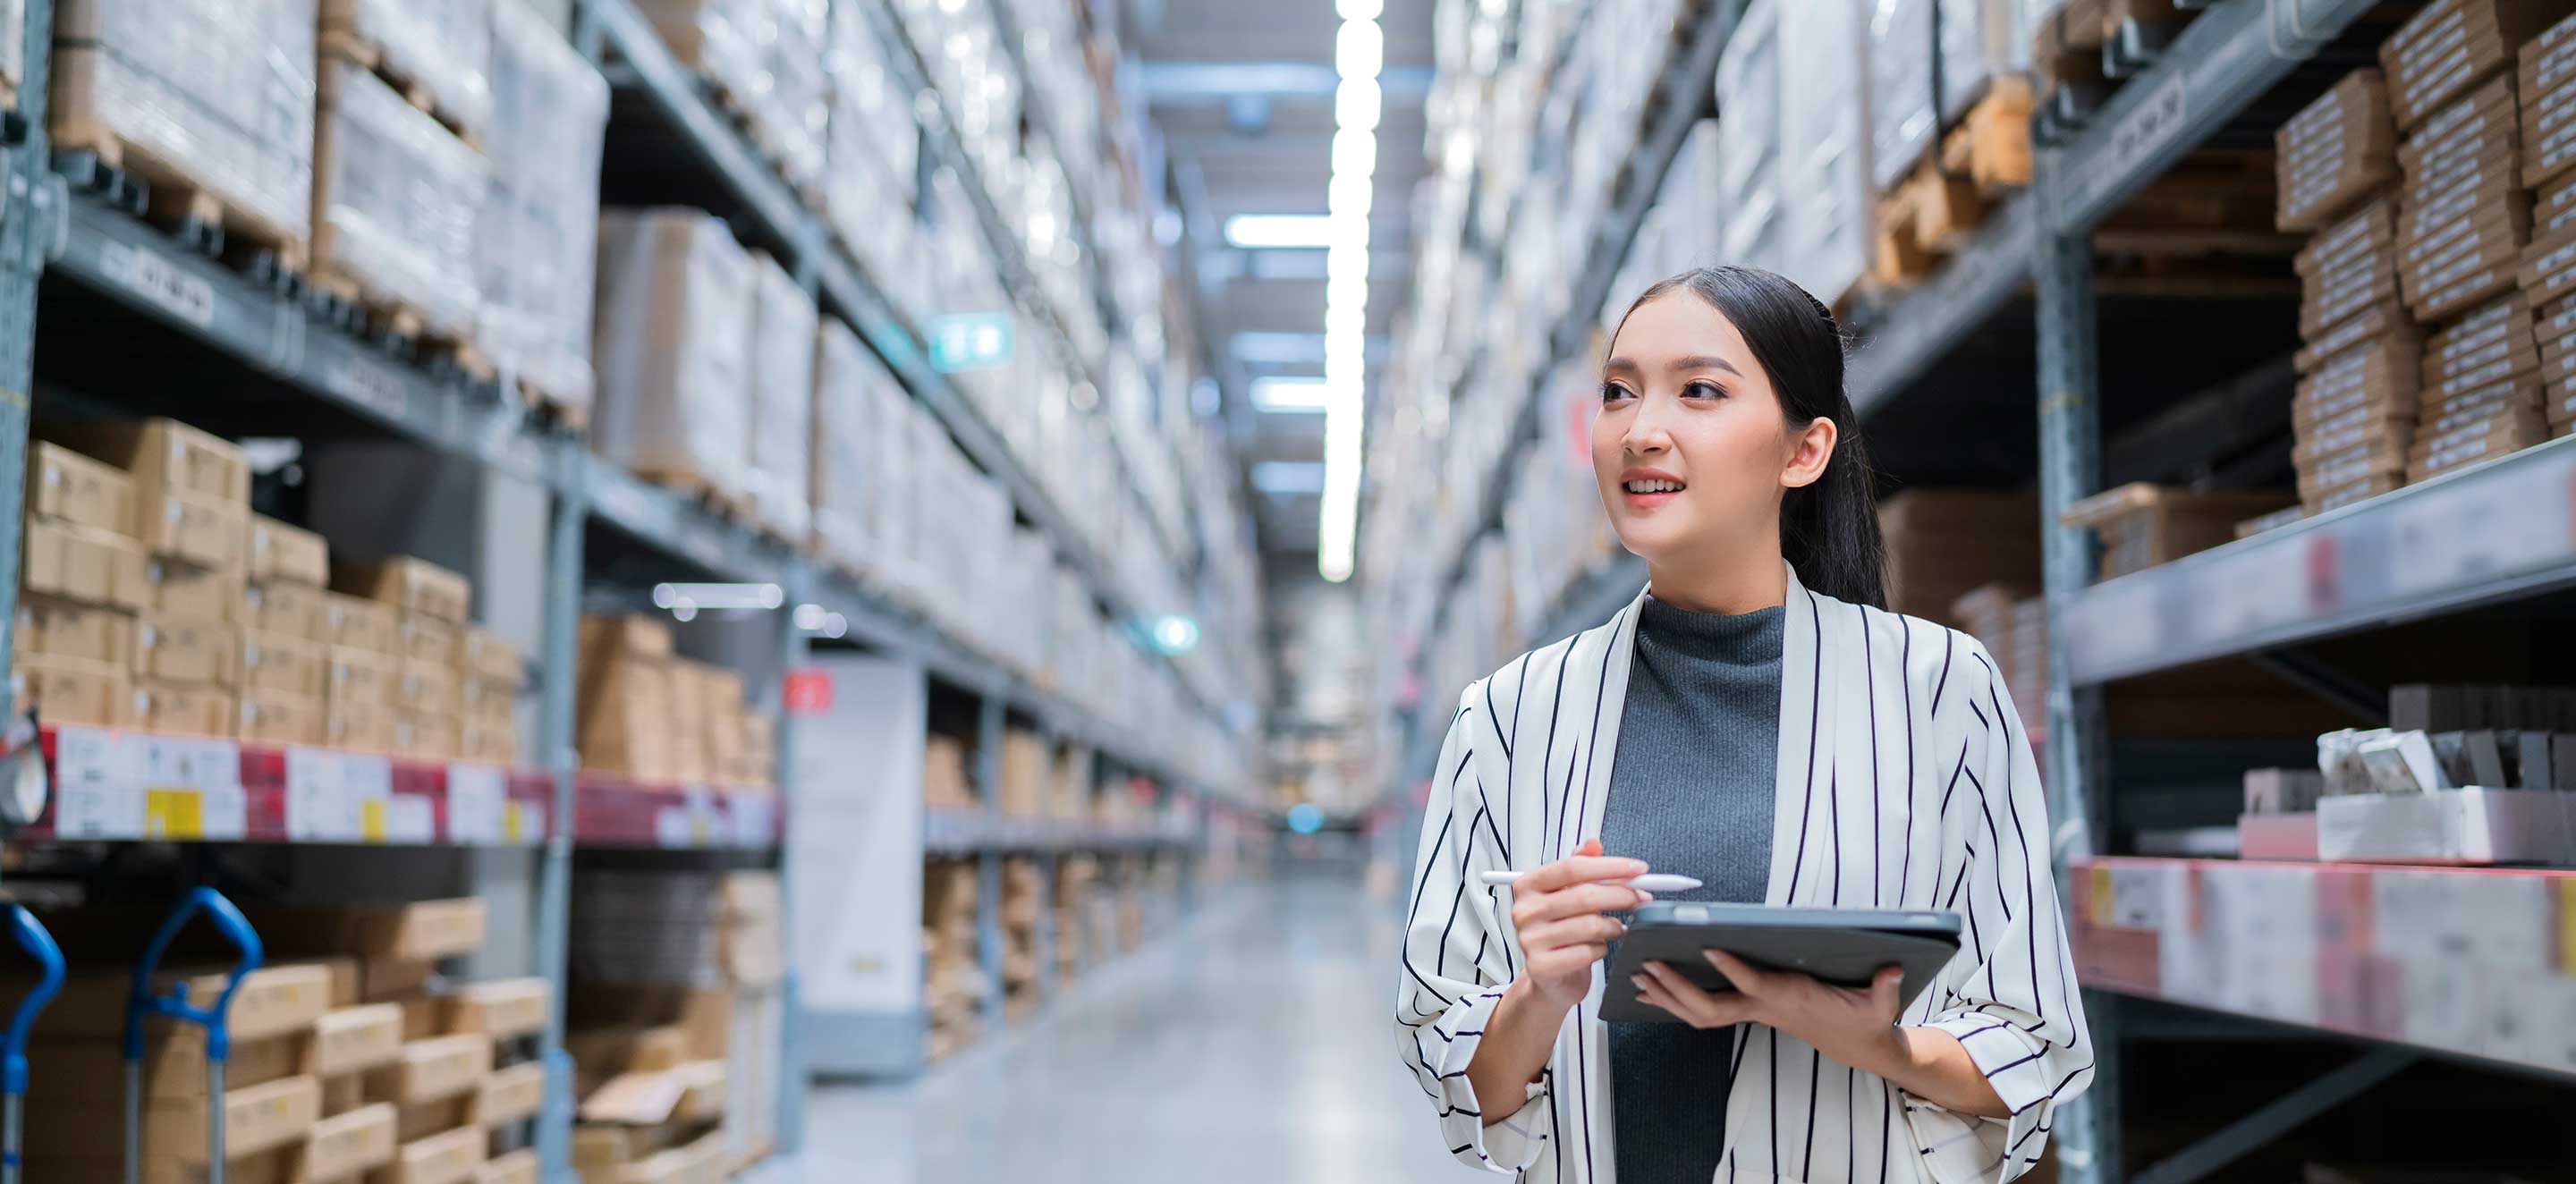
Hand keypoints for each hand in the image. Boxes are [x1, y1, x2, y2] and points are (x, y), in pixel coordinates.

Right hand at [1506, 839, 1653, 1013]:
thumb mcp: (1567, 894)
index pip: (1572, 868)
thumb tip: (1593, 844)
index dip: (1609, 866)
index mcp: (1528, 886)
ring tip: (1618, 927)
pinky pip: (1587, 952)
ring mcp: (1530, 940)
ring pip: (1589, 925)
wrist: (1548, 977)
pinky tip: (1600, 947)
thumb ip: (1580, 867)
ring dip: (1613, 926)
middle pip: (1584, 895)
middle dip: (1621, 894)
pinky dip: (1601, 949)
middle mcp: (1524, 911)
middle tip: (1641, 896)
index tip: (1637, 869)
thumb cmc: (1560, 931)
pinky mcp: (1542, 966)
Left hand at [1631, 949, 1905, 1075]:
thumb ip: (1884, 987)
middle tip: (1646, 966)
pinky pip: (1705, 1009)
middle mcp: (1764, 1007)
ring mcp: (1753, 1012)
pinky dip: (1676, 999)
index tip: (1708, 946)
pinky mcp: (1750, 1010)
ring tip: (1635, 976)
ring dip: (1667, 996)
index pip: (1754, 984)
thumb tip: (1893, 967)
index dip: (1731, 968)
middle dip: (1677, 988)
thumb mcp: (1881, 1004)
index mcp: (1790, 999)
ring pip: (1700, 1012)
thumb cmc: (1865, 1018)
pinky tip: (1652, 988)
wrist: (1859, 1045)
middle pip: (1710, 1006)